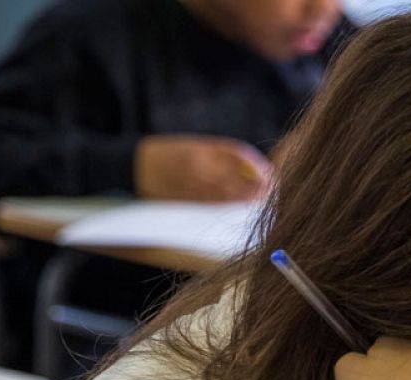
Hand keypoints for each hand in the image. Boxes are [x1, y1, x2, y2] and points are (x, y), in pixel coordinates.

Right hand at [134, 135, 271, 201]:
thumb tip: (254, 166)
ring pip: (228, 194)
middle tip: (273, 188)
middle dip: (257, 184)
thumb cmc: (171, 152)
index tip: (269, 171)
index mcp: (201, 149)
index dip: (256, 165)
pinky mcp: (188, 200)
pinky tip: (243, 203)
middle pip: (236, 178)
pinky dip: (232, 203)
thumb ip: (223, 154)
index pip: (237, 156)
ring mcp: (193, 186)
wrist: (137, 166)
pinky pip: (215, 203)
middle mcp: (198, 168)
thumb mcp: (196, 144)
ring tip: (263, 197)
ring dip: (248, 197)